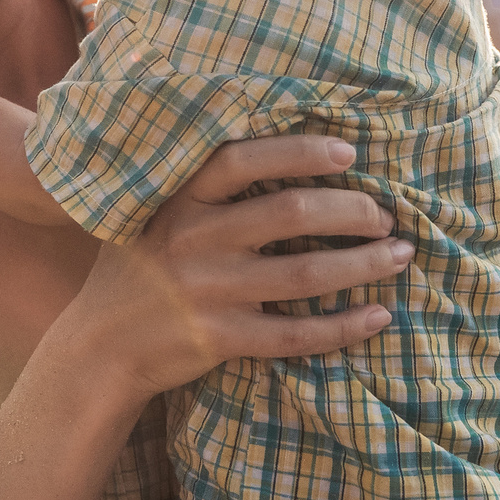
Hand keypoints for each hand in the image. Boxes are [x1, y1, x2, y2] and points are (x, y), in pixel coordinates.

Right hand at [61, 135, 408, 400]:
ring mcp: (208, 292)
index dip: (300, 152)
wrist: (99, 347)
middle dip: (351, 210)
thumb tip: (283, 154)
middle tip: (385, 214)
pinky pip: (296, 334)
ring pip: (304, 275)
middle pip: (289, 213)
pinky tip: (379, 315)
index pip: (244, 159)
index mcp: (179, 200)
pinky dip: (343, 326)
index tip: (347, 153)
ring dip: (363, 264)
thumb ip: (203, 190)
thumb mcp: (153, 215)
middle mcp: (194, 240)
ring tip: (401, 254)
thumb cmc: (138, 270)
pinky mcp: (220, 339)